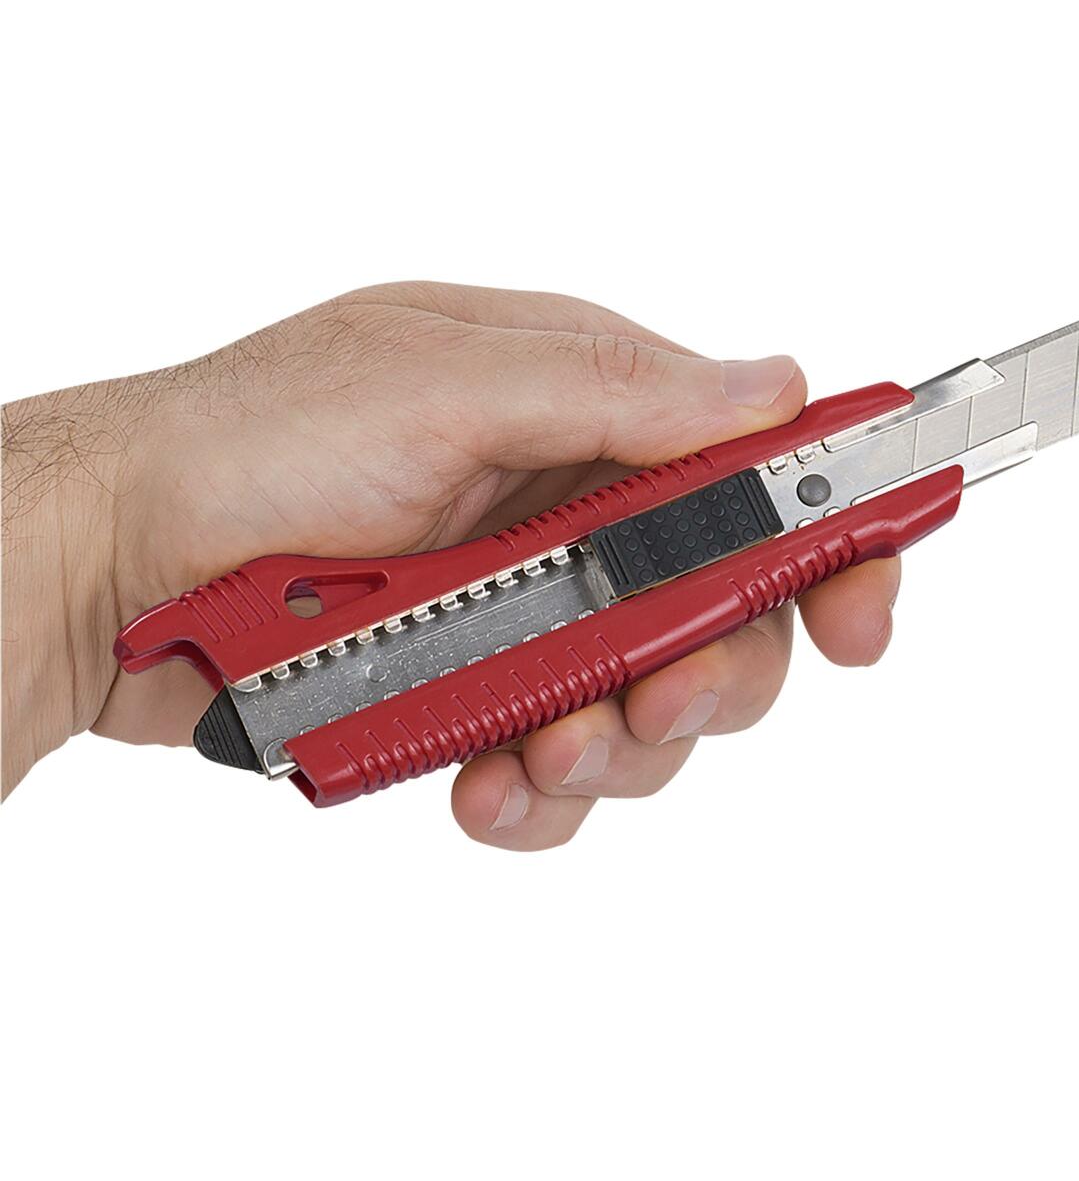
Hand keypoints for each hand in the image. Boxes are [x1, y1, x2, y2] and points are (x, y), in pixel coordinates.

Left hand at [1, 282, 898, 842]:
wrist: (115, 562)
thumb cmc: (253, 440)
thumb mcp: (439, 384)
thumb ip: (614, 392)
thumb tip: (775, 390)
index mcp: (590, 415)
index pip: (758, 469)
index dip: (832, 538)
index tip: (860, 614)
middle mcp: (577, 517)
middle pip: (726, 615)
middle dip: (712, 673)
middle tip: (660, 696)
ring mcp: (531, 614)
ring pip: (651, 709)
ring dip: (618, 746)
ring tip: (537, 751)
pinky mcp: (480, 697)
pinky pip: (559, 772)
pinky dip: (538, 796)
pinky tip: (484, 788)